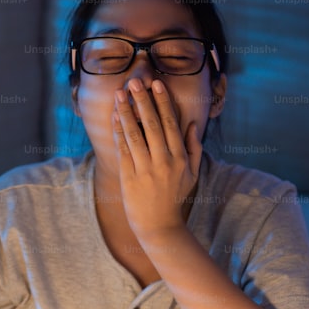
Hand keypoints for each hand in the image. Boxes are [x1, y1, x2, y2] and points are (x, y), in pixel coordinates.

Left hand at [112, 78, 202, 242]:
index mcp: (180, 158)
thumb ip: (194, 148)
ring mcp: (146, 169)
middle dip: (143, 100)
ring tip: (120, 93)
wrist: (159, 227)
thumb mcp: (193, 175)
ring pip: (135, 134)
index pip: (171, 124)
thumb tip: (191, 124)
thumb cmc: (175, 199)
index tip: (156, 85)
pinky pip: (123, 149)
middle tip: (135, 81)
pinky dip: (118, 131)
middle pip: (152, 124)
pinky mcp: (129, 177)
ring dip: (126, 111)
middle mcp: (164, 161)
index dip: (163, 102)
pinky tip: (115, 117)